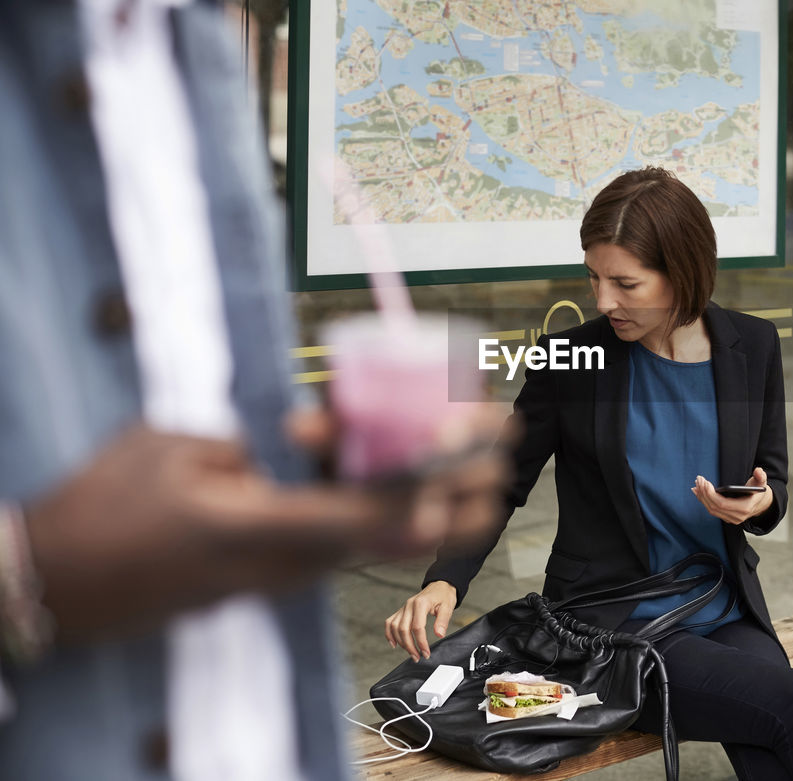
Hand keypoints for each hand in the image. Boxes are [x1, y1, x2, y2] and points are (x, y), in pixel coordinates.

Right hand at [24, 410, 507, 644]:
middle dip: (450, 497)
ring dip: (425, 508)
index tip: (480, 464)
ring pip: (368, 540)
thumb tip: (313, 441)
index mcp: (257, 528)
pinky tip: (413, 493)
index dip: (429, 487)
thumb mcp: (177, 450)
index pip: (364, 513)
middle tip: (504, 464)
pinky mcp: (268, 575)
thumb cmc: (104, 506)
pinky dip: (380, 515)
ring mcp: (276, 575)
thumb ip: (257, 446)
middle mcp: (281, 563)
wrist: (56, 583)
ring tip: (482, 484)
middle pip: (384, 530)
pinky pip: (337, 543)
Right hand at [385, 581, 456, 661]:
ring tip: (410, 653)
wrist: (440, 586)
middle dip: (409, 646)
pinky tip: (394, 644)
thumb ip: (443, 621)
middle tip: (418, 657)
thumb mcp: (448, 607)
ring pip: (395, 627)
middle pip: (403, 629)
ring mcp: (403, 607)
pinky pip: (390, 622)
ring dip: (401, 643)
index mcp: (421, 603)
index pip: (417, 627)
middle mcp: (409, 605)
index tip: (426, 652)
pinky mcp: (401, 611)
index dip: (421, 642)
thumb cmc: (444, 596)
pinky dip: (389, 634)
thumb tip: (439, 634)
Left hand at [691, 468, 773, 524]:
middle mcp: (737, 516)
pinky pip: (712, 510)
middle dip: (704, 493)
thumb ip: (761, 476)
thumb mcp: (761, 482)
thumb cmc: (758, 491)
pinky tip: (697, 492)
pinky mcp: (725, 517)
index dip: (711, 494)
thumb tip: (758, 471)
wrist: (760, 503)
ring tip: (697, 484)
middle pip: (714, 507)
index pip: (723, 504)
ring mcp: (730, 518)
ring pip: (711, 509)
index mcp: (745, 508)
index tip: (705, 482)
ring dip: (702, 496)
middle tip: (699, 480)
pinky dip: (703, 500)